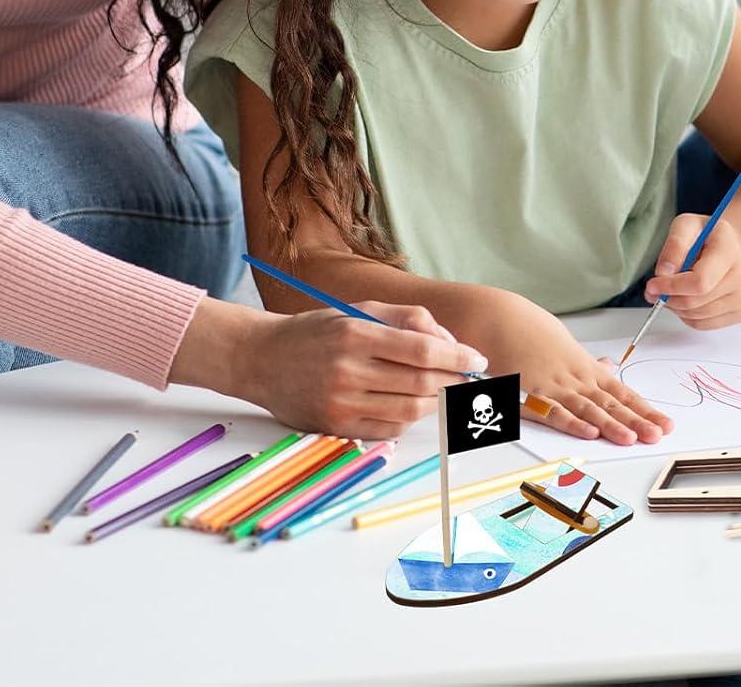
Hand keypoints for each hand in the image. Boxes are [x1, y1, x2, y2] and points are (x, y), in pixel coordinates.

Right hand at [241, 301, 489, 437]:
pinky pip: (388, 430)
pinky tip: (414, 404)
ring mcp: (340, 404)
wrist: (262, 359)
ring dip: (437, 402)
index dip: (458, 357)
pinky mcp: (335, 428)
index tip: (479, 359)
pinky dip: (410, 418)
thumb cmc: (317, 331)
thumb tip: (450, 343)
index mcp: (356, 335)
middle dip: (455, 381)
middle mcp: (347, 371)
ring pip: (409, 410)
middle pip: (420, 384)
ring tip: (447, 390)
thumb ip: (407, 319)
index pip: (422, 351)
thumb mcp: (359, 310)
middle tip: (471, 378)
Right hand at [482, 292, 673, 446]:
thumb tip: (609, 367)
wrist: (504, 317)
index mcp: (586, 368)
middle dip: (636, 420)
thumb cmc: (534, 332)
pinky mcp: (533, 389)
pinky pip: (554, 410)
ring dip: (610, 424)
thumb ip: (588, 364)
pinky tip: (588, 432)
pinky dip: (571, 422)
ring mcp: (556, 383)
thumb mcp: (567, 346)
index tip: (665, 423)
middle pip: (611, 401)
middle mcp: (576, 376)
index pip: (622, 392)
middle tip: (658, 434)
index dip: (644, 409)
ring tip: (631, 438)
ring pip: (587, 407)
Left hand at [642, 213, 740, 328]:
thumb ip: (674, 245)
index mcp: (729, 249)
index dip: (671, 287)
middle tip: (654, 290)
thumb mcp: (686, 226)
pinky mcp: (739, 312)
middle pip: (696, 301)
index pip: (700, 281)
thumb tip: (664, 273)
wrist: (731, 246)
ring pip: (696, 316)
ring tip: (673, 289)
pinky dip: (687, 315)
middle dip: (668, 298)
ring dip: (676, 307)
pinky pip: (702, 324)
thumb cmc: (707, 236)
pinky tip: (687, 297)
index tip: (652, 285)